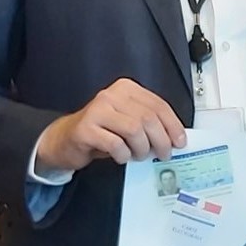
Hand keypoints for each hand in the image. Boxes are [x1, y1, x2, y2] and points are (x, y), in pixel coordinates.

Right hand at [36, 78, 185, 171]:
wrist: (65, 140)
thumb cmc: (101, 132)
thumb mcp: (128, 121)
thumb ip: (149, 123)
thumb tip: (175, 137)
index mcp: (126, 89)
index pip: (158, 105)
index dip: (173, 126)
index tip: (180, 142)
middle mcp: (111, 95)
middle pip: (148, 118)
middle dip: (161, 140)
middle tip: (162, 154)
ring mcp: (97, 111)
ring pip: (134, 130)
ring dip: (141, 149)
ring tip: (138, 155)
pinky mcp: (86, 129)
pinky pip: (115, 144)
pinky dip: (123, 154)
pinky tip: (121, 156)